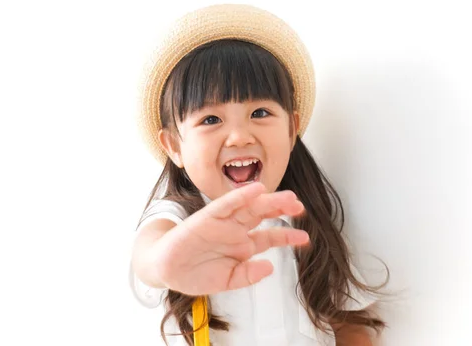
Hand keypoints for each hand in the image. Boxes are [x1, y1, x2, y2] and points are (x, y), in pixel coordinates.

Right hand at [152, 182, 308, 294]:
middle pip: (263, 216)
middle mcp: (235, 231)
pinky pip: (226, 204)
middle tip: (299, 207)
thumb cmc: (195, 274)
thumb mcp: (227, 281)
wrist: (167, 270)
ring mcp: (222, 222)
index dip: (287, 236)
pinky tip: (256, 190)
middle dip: (281, 210)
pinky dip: (240, 197)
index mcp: (242, 246)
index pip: (269, 237)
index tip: (304, 238)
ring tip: (287, 197)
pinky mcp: (207, 217)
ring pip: (249, 206)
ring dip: (268, 200)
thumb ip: (248, 276)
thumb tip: (269, 268)